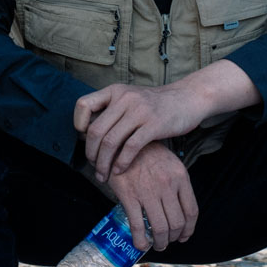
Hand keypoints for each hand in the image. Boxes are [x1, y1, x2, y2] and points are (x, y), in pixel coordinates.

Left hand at [74, 84, 206, 179]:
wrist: (188, 98)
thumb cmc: (156, 105)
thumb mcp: (131, 98)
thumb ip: (112, 111)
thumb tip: (88, 133)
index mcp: (115, 91)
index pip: (84, 104)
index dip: (78, 123)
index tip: (84, 138)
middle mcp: (125, 98)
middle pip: (96, 130)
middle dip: (91, 153)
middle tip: (94, 167)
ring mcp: (139, 111)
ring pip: (110, 141)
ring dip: (104, 163)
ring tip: (104, 175)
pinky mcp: (153, 125)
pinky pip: (130, 148)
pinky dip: (121, 163)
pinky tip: (120, 171)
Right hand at [105, 142, 197, 251]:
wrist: (122, 141)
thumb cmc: (147, 153)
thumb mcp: (170, 163)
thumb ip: (177, 184)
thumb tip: (179, 208)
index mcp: (180, 177)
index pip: (191, 211)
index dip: (189, 229)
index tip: (184, 236)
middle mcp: (167, 186)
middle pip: (177, 223)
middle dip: (173, 238)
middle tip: (166, 242)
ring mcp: (149, 191)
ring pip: (160, 227)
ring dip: (160, 242)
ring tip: (156, 245)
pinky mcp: (130, 195)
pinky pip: (137, 225)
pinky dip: (140, 240)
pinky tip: (141, 245)